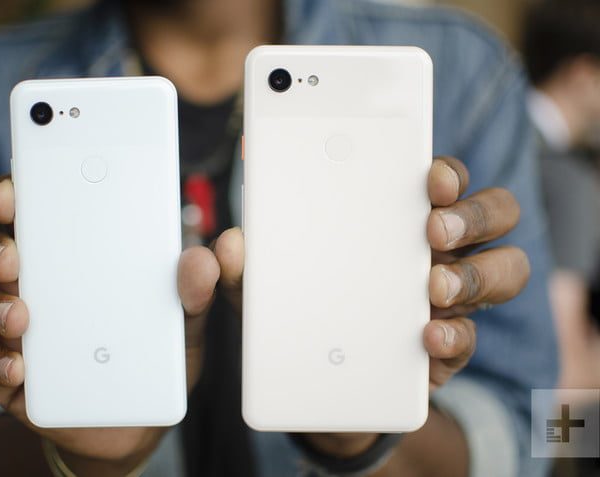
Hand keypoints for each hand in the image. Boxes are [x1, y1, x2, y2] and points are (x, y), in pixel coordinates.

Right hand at [0, 176, 219, 471]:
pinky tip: (18, 366)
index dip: (8, 186)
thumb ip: (195, 287)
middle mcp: (16, 266)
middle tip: (14, 259)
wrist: (129, 413)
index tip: (16, 195)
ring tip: (20, 318)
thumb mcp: (180, 316)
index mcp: (59, 238)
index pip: (18, 195)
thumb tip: (211, 255)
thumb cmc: (150, 345)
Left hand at [213, 156, 529, 457]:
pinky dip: (455, 335)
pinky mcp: (447, 347)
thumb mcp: (263, 285)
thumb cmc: (297, 312)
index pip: (438, 178)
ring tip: (433, 286)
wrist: (317, 383)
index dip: (443, 171)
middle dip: (472, 213)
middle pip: (491, 211)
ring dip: (477, 272)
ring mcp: (450, 298)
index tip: (427, 175)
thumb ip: (245, 264)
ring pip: (505, 268)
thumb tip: (225, 246)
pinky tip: (427, 337)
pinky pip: (471, 336)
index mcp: (396, 218)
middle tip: (432, 227)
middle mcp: (435, 249)